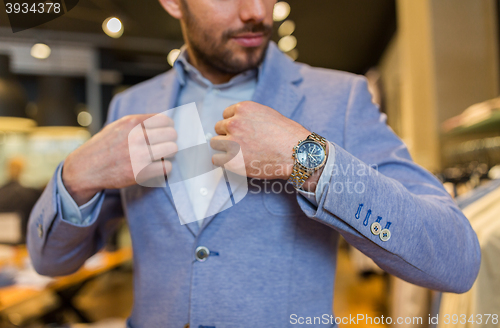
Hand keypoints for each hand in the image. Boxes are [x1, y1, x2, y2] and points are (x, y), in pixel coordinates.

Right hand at [62, 114, 176, 205]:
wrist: (86, 168)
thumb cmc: (105, 146)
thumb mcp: (118, 126)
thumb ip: (139, 123)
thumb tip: (164, 122)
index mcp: (132, 123)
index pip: (165, 120)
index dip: (167, 127)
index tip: (164, 133)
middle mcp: (136, 137)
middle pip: (172, 134)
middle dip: (169, 140)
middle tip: (163, 146)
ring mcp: (139, 155)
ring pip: (172, 149)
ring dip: (168, 154)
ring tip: (160, 156)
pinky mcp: (141, 172)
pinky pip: (167, 167)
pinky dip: (165, 168)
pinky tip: (156, 167)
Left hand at [211, 101, 309, 179]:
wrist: (297, 154)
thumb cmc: (288, 136)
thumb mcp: (268, 115)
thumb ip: (249, 118)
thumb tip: (238, 125)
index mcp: (243, 109)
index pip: (226, 115)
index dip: (234, 125)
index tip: (242, 132)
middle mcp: (234, 123)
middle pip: (219, 128)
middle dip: (228, 136)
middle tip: (242, 145)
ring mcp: (231, 142)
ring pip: (215, 143)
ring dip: (225, 148)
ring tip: (240, 154)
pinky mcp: (231, 160)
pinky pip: (216, 160)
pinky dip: (225, 162)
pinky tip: (237, 163)